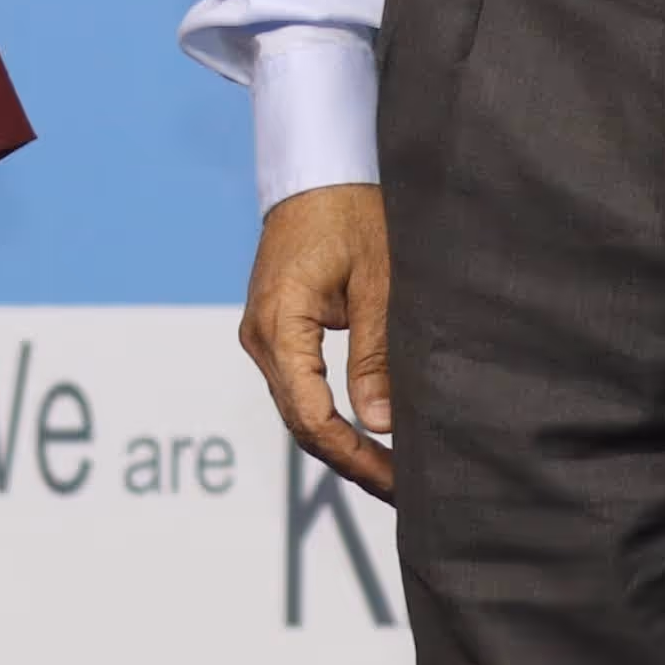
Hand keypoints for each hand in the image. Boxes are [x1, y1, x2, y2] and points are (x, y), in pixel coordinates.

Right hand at [243, 182, 397, 500]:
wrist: (317, 173)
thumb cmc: (351, 215)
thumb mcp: (379, 284)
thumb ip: (376, 355)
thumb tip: (379, 424)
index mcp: (280, 323)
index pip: (310, 414)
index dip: (353, 456)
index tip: (396, 481)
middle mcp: (261, 336)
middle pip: (300, 421)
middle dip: (350, 461)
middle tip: (403, 491)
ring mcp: (263, 335)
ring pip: (297, 409)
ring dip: (340, 444)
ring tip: (392, 472)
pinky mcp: (275, 331)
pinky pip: (297, 388)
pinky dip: (330, 417)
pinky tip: (367, 434)